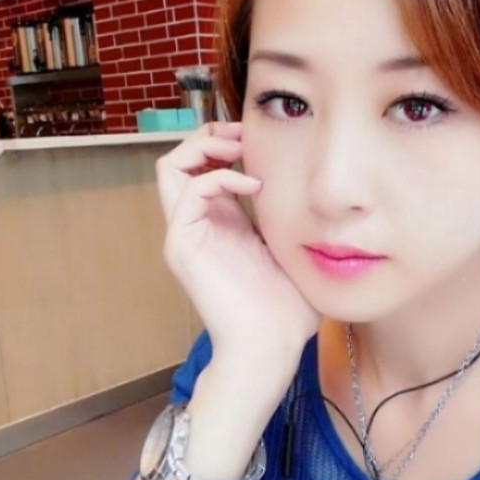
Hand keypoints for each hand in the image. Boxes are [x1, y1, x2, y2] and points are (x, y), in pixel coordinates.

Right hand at [155, 121, 319, 359]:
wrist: (271, 343)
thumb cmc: (286, 303)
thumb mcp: (287, 244)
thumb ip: (283, 213)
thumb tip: (308, 186)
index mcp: (220, 220)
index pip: (202, 165)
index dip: (223, 141)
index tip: (257, 137)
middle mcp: (197, 222)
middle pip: (179, 159)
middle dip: (209, 136)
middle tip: (243, 135)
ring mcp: (185, 233)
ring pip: (170, 167)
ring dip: (205, 147)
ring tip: (240, 149)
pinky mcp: (184, 244)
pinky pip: (190, 191)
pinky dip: (221, 177)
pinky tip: (254, 186)